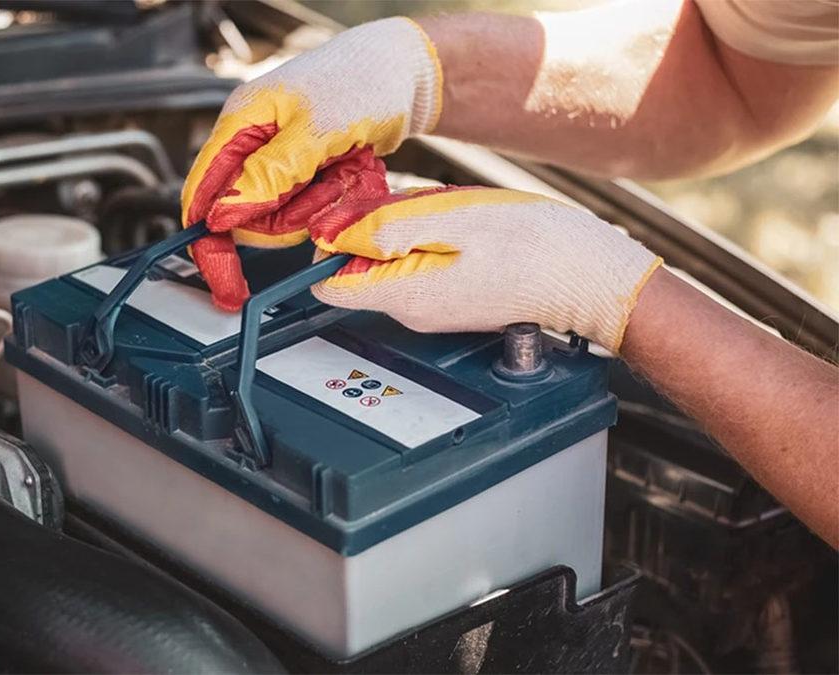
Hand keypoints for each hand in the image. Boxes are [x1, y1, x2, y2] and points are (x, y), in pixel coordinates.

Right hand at [181, 17, 443, 310]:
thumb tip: (223, 214)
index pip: (203, 195)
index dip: (211, 245)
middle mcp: (253, 145)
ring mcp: (279, 161)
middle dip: (291, 216)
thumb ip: (268, 174)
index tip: (228, 284)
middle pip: (248, 217)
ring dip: (321, 204)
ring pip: (283, 217)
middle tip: (328, 185)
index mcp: (239, 124)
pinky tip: (353, 169)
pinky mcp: (304, 173)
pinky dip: (336, 197)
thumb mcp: (315, 130)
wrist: (404, 71)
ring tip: (346, 168)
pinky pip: (310, 209)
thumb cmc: (362, 80)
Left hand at [308, 186, 662, 350]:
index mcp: (404, 295)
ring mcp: (431, 307)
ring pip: (392, 256)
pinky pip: (421, 258)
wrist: (591, 275)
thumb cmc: (535, 245)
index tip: (353, 210)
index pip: (328, 282)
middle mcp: (410, 310)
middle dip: (377, 225)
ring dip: (410, 225)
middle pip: (360, 263)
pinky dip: (433, 234)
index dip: (329, 241)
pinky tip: (466, 224)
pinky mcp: (451, 296)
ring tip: (453, 213)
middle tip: (422, 203)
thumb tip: (330, 234)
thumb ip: (386, 228)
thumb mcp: (452, 219)